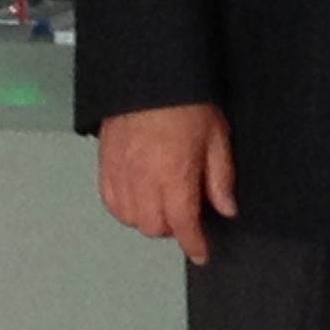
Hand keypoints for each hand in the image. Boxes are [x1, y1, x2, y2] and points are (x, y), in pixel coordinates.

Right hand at [96, 103, 237, 265]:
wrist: (148, 76)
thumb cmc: (186, 102)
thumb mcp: (217, 136)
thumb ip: (220, 177)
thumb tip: (226, 208)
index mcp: (174, 176)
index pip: (183, 225)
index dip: (194, 244)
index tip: (201, 253)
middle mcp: (143, 182)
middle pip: (154, 227)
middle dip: (173, 226)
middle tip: (188, 212)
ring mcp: (119, 175)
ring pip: (130, 219)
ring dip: (148, 218)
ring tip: (164, 202)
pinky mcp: (104, 166)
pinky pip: (110, 202)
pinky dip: (125, 208)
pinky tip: (139, 197)